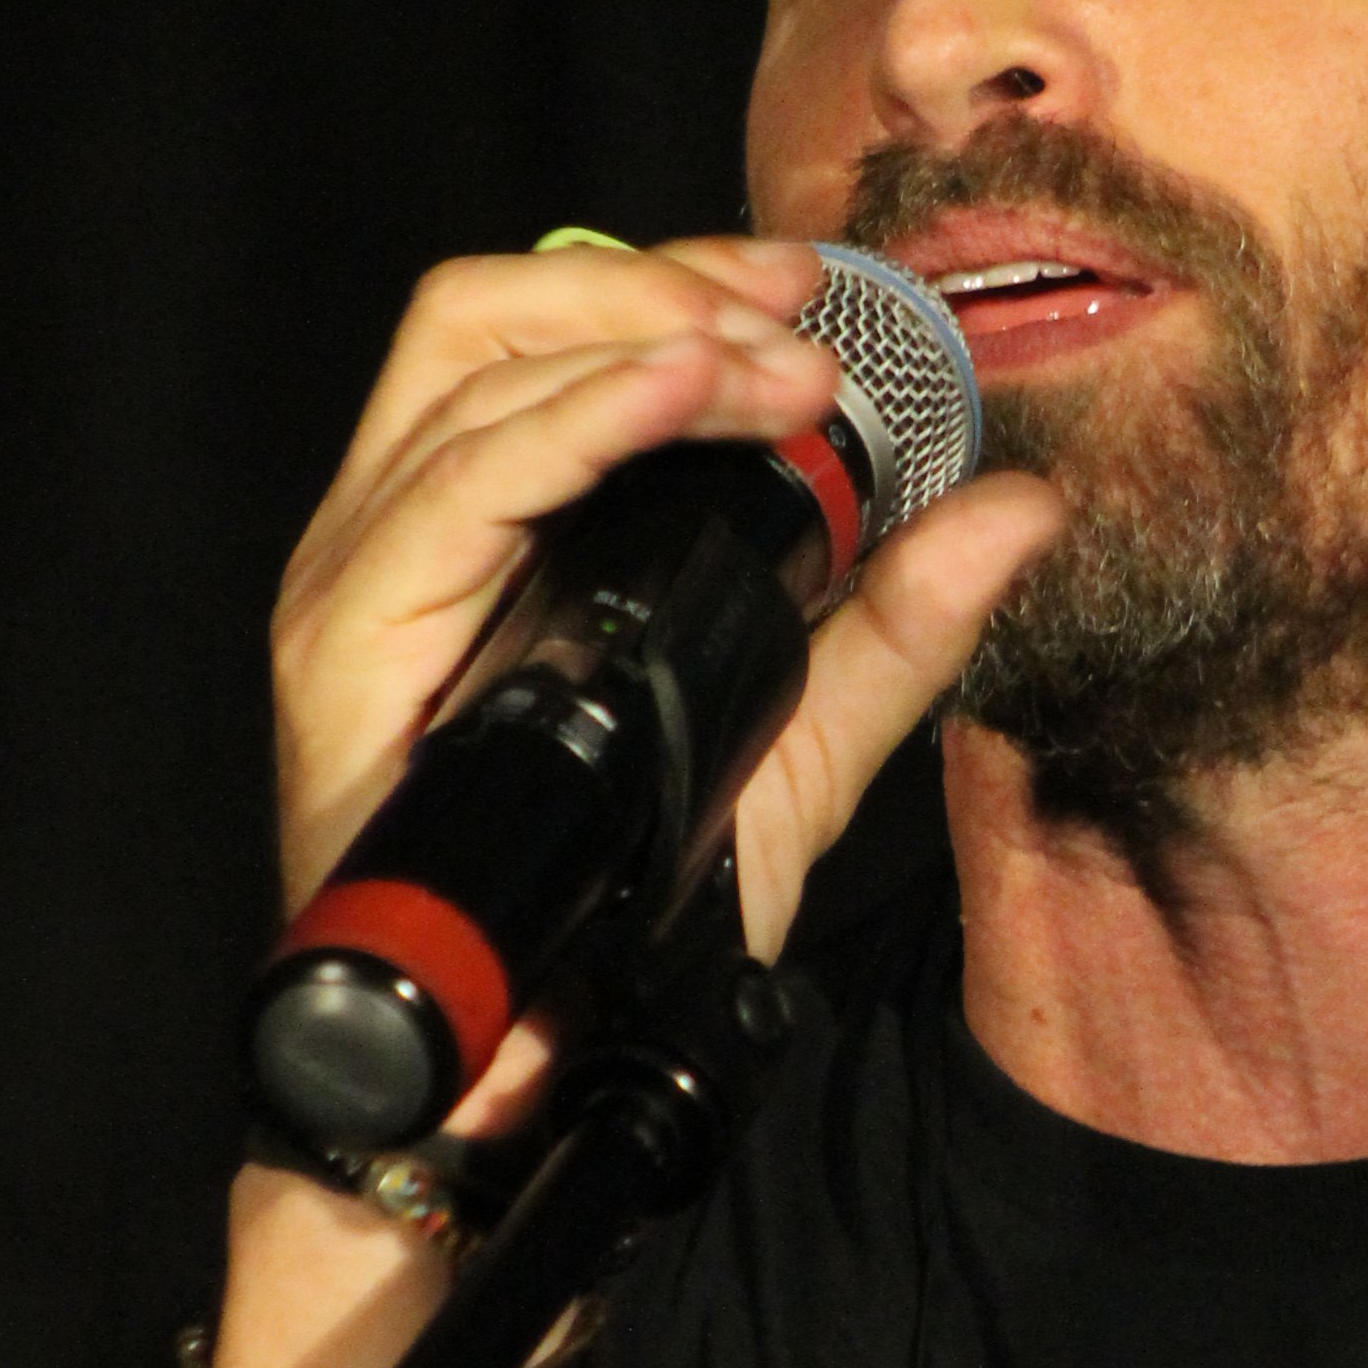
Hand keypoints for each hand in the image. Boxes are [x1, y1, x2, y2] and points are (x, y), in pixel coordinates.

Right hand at [271, 235, 1059, 1014]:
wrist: (509, 1088)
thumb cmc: (618, 923)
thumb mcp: (795, 755)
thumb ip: (895, 631)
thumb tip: (1020, 506)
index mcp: (484, 538)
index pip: (547, 336)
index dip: (676, 280)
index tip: (811, 288)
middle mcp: (404, 537)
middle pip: (493, 315)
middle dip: (660, 284)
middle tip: (805, 318)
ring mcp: (364, 583)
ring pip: (469, 366)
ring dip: (642, 334)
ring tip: (777, 366)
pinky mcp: (347, 644)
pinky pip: (456, 486)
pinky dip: (576, 418)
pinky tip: (679, 393)